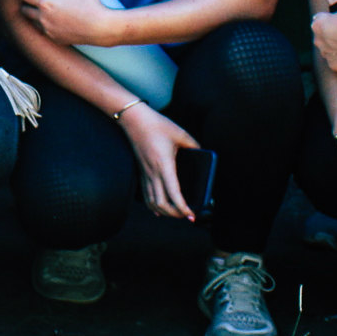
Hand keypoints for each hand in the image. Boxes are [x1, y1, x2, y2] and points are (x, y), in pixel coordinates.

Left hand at [16, 0, 118, 48]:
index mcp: (45, 3)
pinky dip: (44, 25)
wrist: (101, 28)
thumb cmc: (90, 5)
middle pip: (24, 10)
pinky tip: (51, 20)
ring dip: (34, 15)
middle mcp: (43, 18)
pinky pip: (43, 31)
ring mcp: (48, 30)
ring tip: (40, 8)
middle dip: (26, 3)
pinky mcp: (55, 39)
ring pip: (32, 22)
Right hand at [118, 103, 201, 219]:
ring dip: (164, 212)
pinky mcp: (141, 172)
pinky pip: (146, 195)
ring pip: (152, 202)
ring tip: (176, 213)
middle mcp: (153, 173)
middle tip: (187, 215)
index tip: (191, 214)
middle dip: (175, 214)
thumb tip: (202, 153)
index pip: (174, 194)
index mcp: (164, 165)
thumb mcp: (180, 134)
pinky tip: (159, 210)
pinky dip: (153, 206)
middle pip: (162, 204)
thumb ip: (193, 145)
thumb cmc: (157, 125)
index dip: (183, 207)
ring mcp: (145, 174)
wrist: (134, 120)